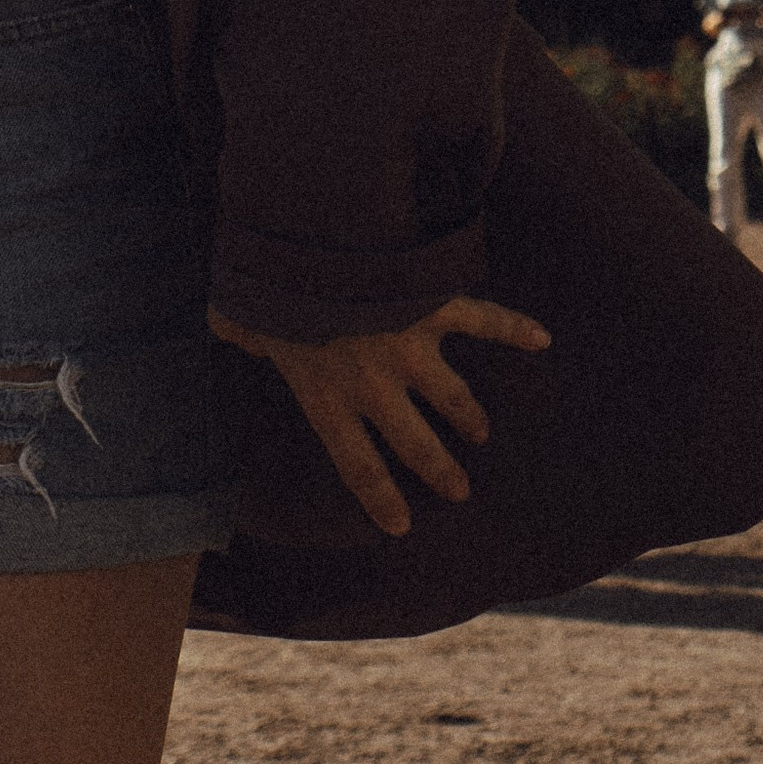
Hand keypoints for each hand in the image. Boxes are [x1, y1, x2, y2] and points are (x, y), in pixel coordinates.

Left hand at [211, 294, 549, 537]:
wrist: (312, 238)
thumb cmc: (270, 279)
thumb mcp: (241, 313)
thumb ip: (237, 330)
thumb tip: (221, 325)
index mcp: (328, 396)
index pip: (358, 466)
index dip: (380, 499)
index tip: (401, 525)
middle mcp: (375, 385)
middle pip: (416, 444)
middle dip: (441, 470)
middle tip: (459, 487)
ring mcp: (410, 348)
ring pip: (453, 398)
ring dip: (469, 417)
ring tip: (481, 431)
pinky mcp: (434, 308)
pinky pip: (482, 321)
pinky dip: (514, 328)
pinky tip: (541, 338)